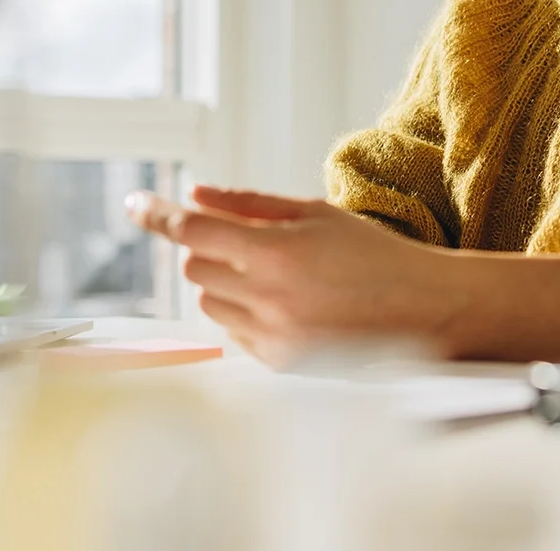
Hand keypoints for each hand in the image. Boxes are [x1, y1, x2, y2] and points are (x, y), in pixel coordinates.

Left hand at [126, 186, 462, 367]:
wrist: (423, 311)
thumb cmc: (373, 255)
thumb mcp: (316, 214)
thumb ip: (250, 204)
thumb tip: (197, 195)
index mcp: (278, 252)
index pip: (195, 231)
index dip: (160, 215)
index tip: (136, 205)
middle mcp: (269, 298)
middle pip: (196, 267)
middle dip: (212, 249)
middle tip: (253, 244)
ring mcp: (272, 336)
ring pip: (211, 301)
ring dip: (228, 283)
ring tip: (281, 276)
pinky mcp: (279, 364)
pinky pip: (234, 331)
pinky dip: (248, 312)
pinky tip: (294, 304)